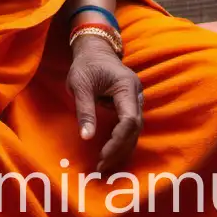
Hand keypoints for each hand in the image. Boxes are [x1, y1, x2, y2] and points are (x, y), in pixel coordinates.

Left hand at [68, 36, 142, 175]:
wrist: (95, 50)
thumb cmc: (86, 65)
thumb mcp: (80, 84)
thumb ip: (85, 110)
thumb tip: (86, 137)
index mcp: (127, 87)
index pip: (129, 120)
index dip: (118, 141)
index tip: (102, 155)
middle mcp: (136, 95)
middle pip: (135, 129)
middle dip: (119, 149)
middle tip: (101, 166)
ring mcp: (136, 100)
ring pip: (135, 130)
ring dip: (121, 148)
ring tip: (104, 164)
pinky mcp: (130, 105)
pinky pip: (130, 127)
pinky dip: (122, 141)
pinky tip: (111, 153)